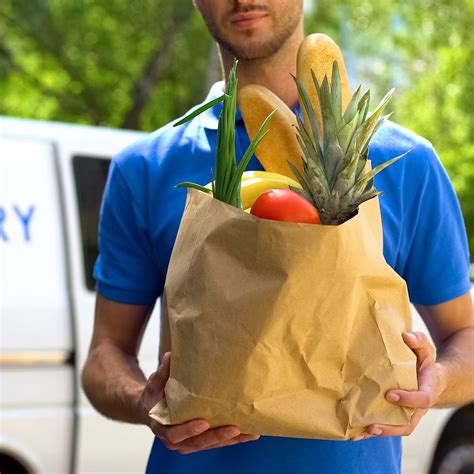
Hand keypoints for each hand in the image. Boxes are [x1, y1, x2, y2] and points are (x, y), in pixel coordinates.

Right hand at [140, 352, 259, 453]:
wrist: (153, 408)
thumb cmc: (155, 394)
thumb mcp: (155, 383)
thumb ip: (162, 372)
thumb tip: (169, 356)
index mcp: (162, 426)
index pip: (175, 433)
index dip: (188, 430)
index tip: (204, 423)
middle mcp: (175, 439)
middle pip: (197, 443)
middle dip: (217, 436)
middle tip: (234, 429)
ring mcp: (189, 442)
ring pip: (210, 444)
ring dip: (230, 440)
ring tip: (249, 433)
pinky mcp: (201, 440)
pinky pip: (217, 442)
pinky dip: (233, 439)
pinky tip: (250, 433)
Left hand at [352, 331, 443, 440]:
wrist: (428, 377)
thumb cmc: (424, 361)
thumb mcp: (425, 349)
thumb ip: (419, 341)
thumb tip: (406, 336)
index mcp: (427, 391)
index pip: (422, 399)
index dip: (408, 400)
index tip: (390, 394)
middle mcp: (417, 407)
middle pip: (407, 423)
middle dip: (390, 427)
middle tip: (372, 425)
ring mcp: (406, 413)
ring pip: (395, 428)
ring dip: (378, 432)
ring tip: (361, 431)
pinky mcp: (395, 415)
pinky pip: (385, 426)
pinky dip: (370, 431)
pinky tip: (354, 433)